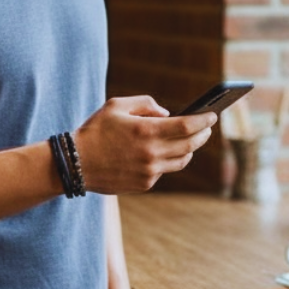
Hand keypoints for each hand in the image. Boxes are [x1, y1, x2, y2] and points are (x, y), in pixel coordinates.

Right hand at [74, 95, 216, 194]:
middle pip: (190, 145)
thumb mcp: (117, 105)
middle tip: (207, 128)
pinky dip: (168, 160)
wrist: (75, 164)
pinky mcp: (144, 184)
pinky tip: (166, 153)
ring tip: (192, 141)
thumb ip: (146, 104)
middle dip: (202, 134)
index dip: (204, 120)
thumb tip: (168, 114)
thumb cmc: (95, 130)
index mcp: (147, 131)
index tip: (212, 115)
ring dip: (190, 150)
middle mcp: (151, 154)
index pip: (188, 125)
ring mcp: (149, 172)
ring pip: (182, 161)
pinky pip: (164, 171)